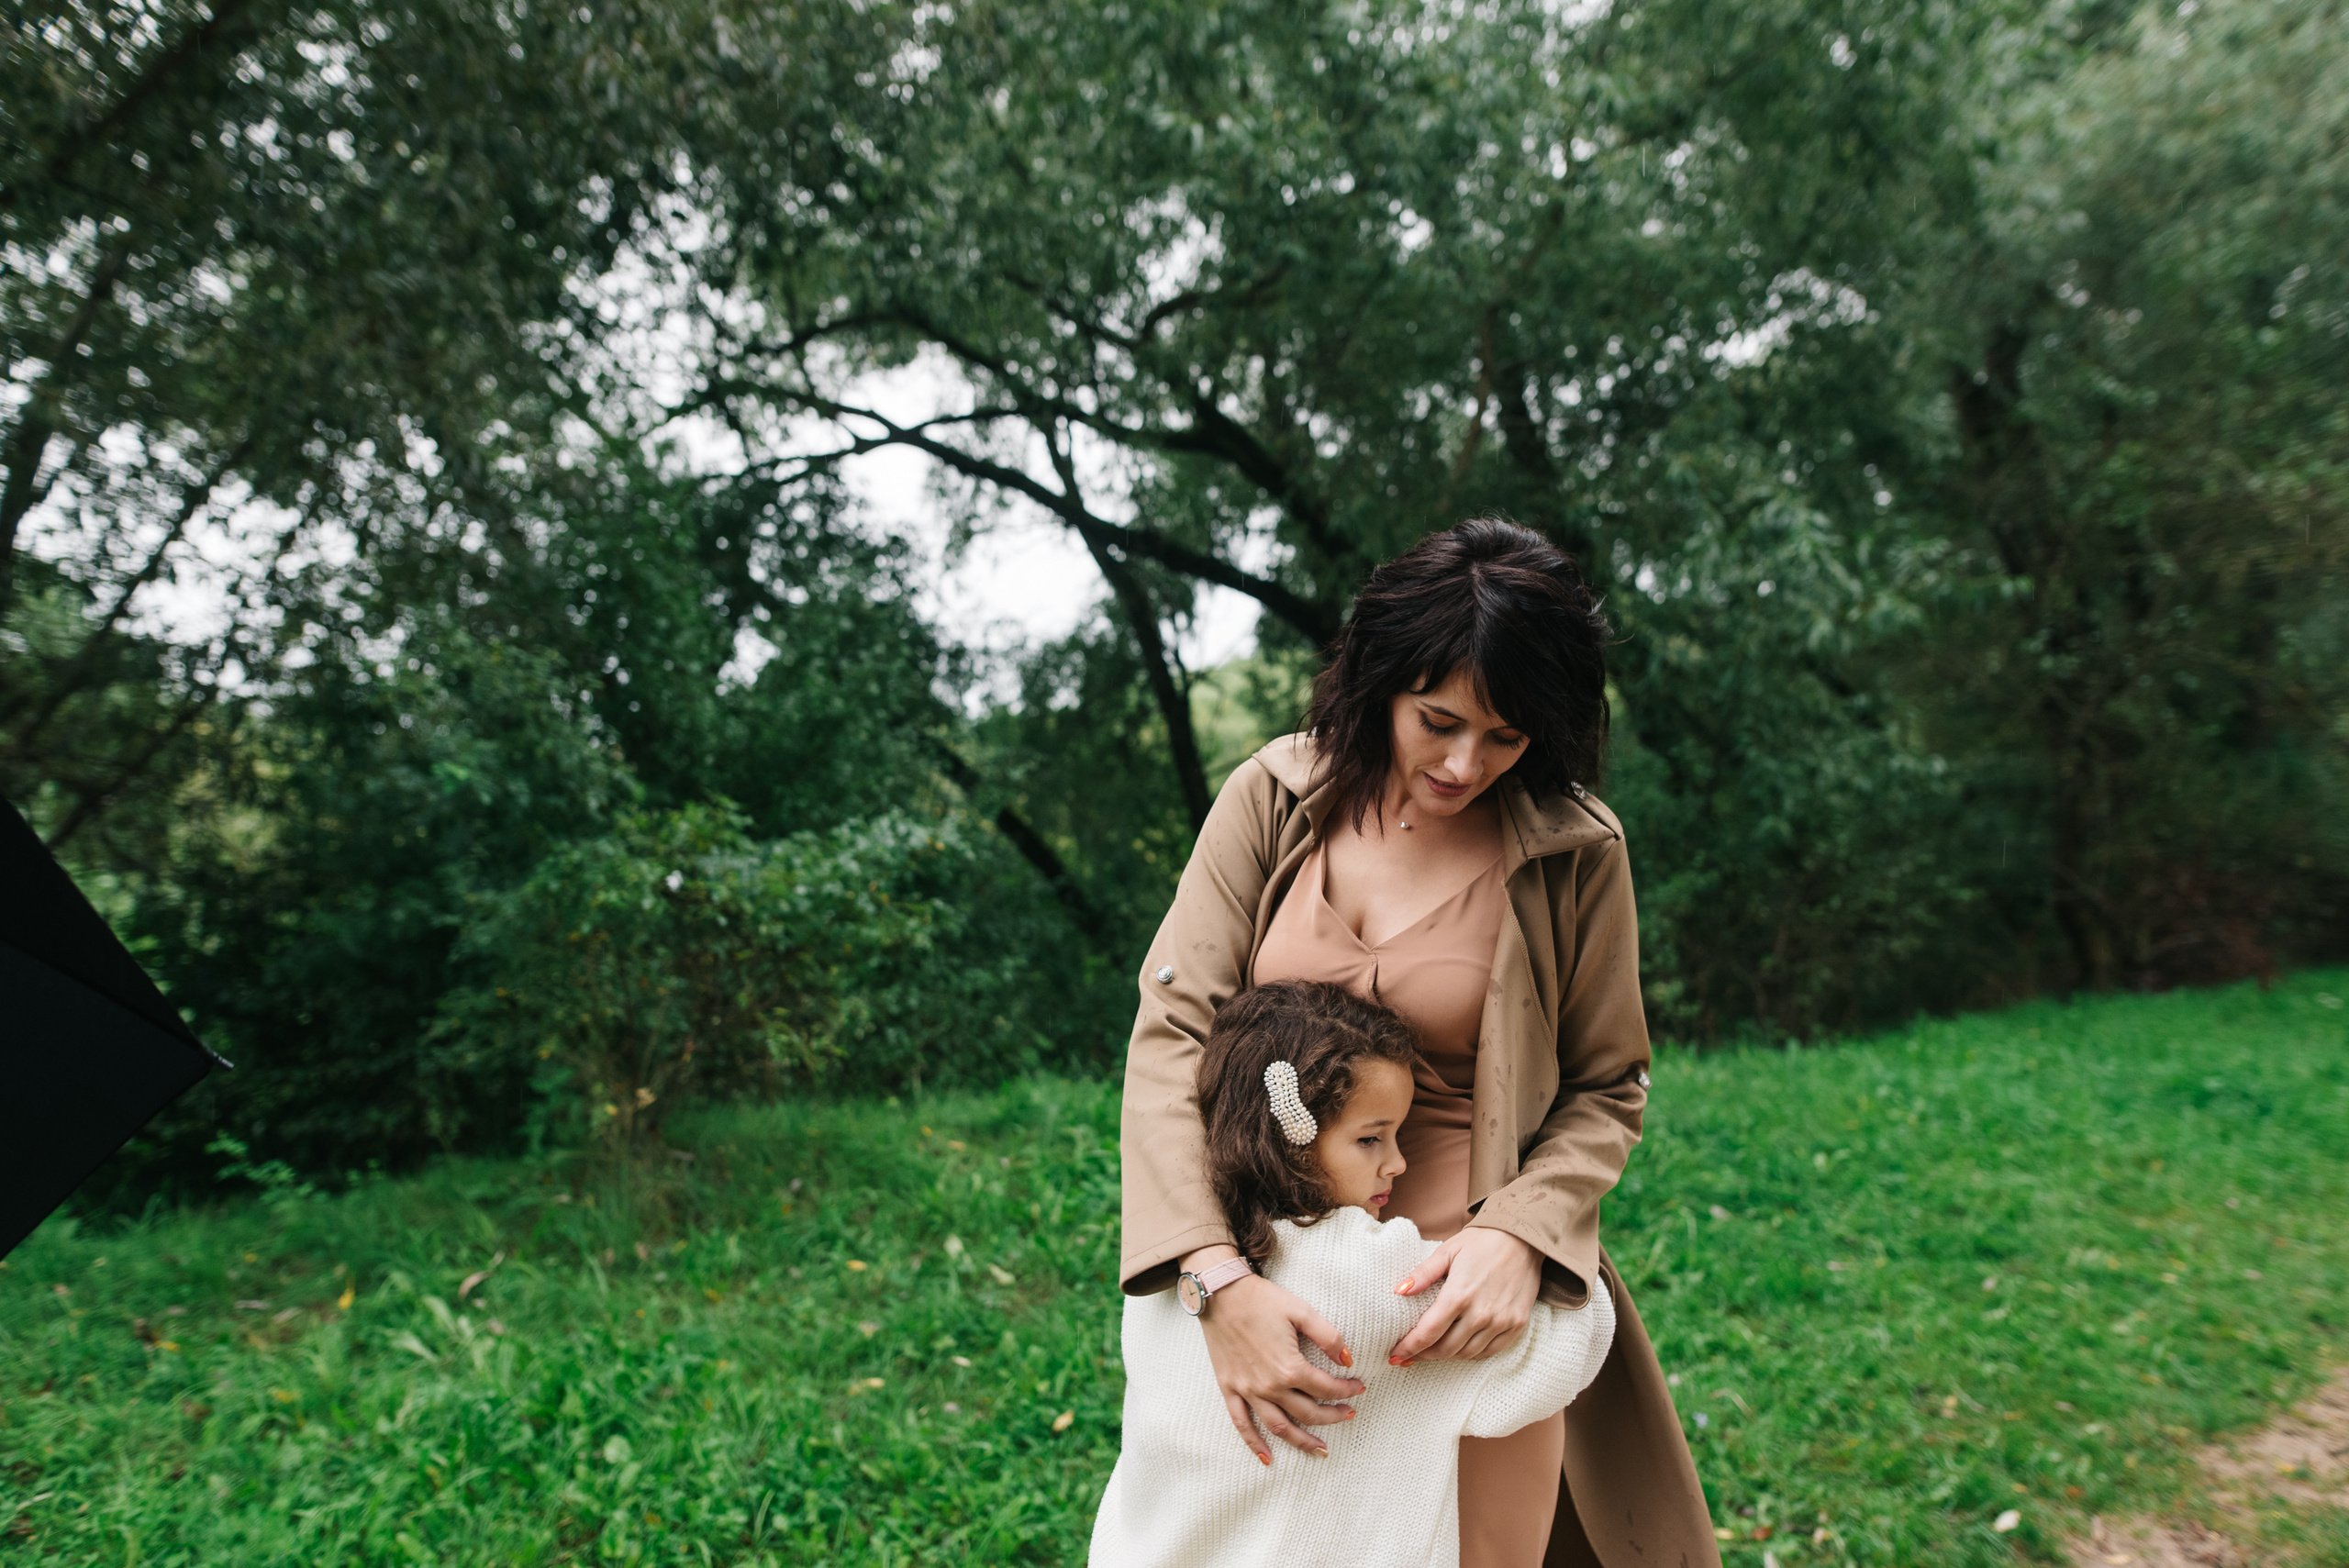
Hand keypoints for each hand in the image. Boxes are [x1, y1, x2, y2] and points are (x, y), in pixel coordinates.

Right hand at [1182, 1245, 1364, 1462]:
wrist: (1219, 1294)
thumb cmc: (1262, 1300)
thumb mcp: (1301, 1311)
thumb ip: (1329, 1337)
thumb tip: (1348, 1359)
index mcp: (1289, 1368)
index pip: (1326, 1388)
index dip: (1346, 1390)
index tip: (1359, 1388)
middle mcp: (1269, 1386)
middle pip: (1308, 1413)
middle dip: (1333, 1417)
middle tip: (1348, 1414)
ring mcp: (1248, 1391)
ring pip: (1279, 1427)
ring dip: (1302, 1441)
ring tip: (1321, 1450)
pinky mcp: (1229, 1389)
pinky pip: (1242, 1424)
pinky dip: (1254, 1444)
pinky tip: (1268, 1458)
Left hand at [1388, 1226, 1542, 1363]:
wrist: (1523, 1238)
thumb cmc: (1481, 1242)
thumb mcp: (1447, 1251)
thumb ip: (1423, 1273)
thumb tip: (1399, 1291)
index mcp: (1459, 1295)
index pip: (1427, 1333)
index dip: (1408, 1348)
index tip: (1395, 1356)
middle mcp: (1481, 1314)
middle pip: (1445, 1349)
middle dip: (1423, 1355)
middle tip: (1409, 1355)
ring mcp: (1501, 1322)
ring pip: (1466, 1353)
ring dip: (1446, 1356)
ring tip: (1431, 1352)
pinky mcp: (1517, 1324)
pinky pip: (1490, 1351)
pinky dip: (1471, 1354)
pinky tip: (1459, 1348)